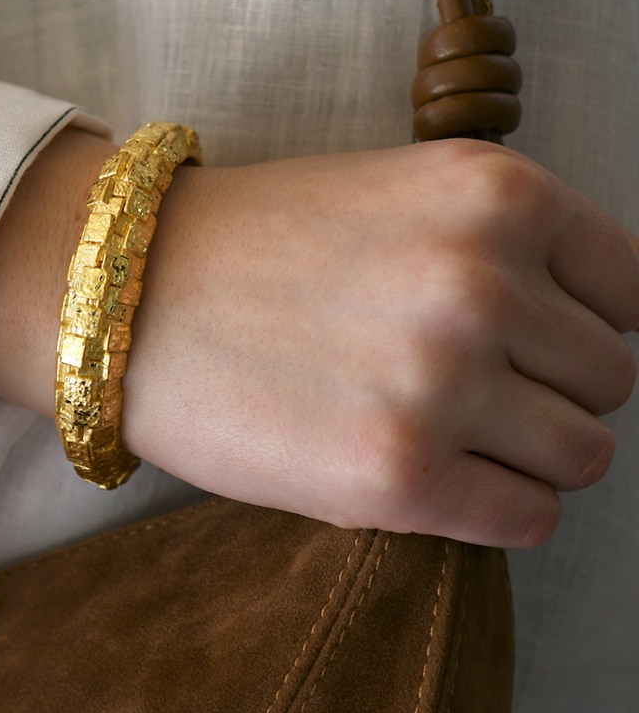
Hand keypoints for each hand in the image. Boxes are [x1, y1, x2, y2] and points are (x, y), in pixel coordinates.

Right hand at [123, 139, 638, 545]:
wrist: (125, 298)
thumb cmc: (251, 249)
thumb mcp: (395, 199)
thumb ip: (501, 251)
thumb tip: (580, 340)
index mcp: (494, 193)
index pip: (632, 289)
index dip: (580, 326)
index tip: (531, 346)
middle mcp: (483, 282)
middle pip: (611, 378)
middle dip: (549, 392)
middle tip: (468, 395)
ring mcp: (443, 381)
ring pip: (583, 455)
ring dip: (525, 456)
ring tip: (445, 439)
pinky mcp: (397, 475)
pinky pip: (528, 519)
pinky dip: (494, 510)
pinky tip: (426, 480)